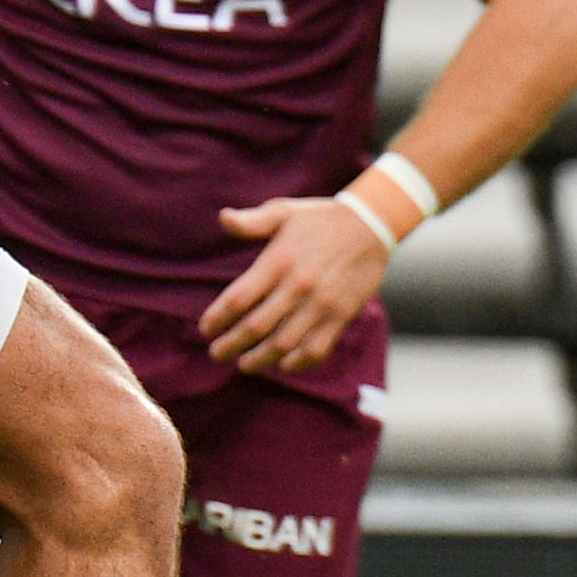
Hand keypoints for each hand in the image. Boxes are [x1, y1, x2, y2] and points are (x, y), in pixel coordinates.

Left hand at [201, 196, 388, 376]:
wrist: (370, 226)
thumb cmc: (319, 219)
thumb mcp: (283, 211)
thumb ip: (251, 221)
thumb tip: (223, 218)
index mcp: (279, 261)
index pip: (239, 298)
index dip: (218, 318)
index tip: (206, 329)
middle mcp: (298, 285)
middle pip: (256, 327)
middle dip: (231, 345)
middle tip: (216, 354)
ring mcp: (322, 304)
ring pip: (284, 344)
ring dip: (260, 360)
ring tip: (244, 365)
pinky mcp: (342, 316)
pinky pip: (317, 349)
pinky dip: (298, 363)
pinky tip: (283, 365)